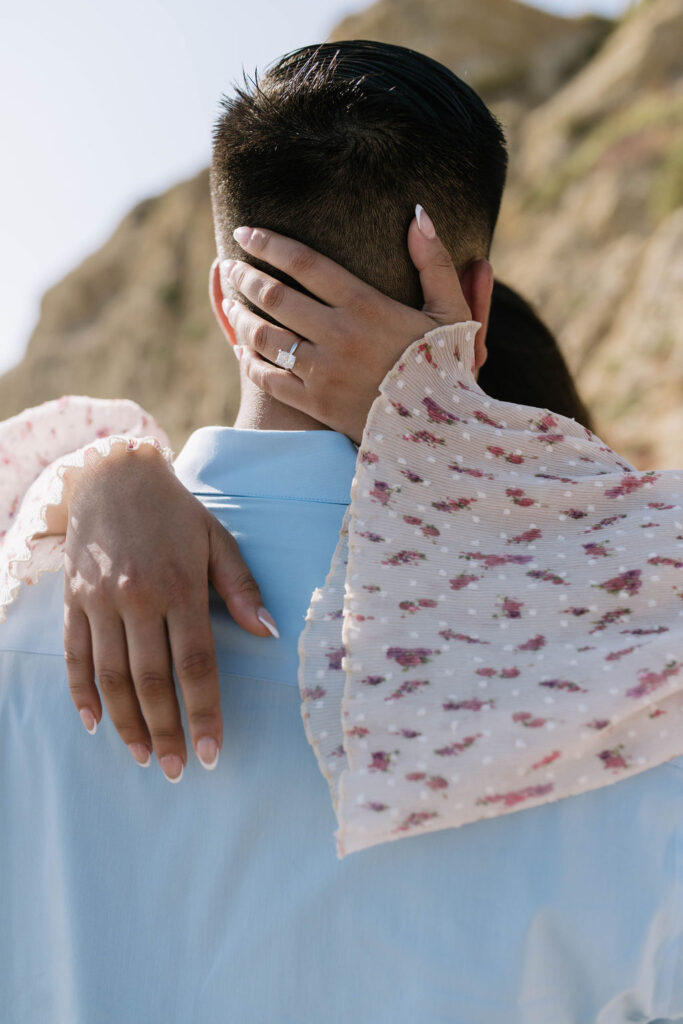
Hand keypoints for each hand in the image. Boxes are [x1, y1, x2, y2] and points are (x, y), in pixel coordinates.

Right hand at [62, 443, 278, 780]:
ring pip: (111, 676)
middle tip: (178, 770)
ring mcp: (100, 601)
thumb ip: (241, 588)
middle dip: (167, 731)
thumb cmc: (176, 513)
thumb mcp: (217, 539)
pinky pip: (74, 655)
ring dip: (127, 723)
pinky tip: (96, 724)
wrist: (114, 475)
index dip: (205, 712)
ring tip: (142, 757)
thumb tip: (268, 633)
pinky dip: (82, 693)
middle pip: (152, 680)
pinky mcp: (73, 600)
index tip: (214, 752)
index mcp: (180, 586)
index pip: (196, 664)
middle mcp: (137, 598)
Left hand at [218, 205, 491, 442]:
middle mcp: (339, 336)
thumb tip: (418, 214)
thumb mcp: (451, 310)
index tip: (245, 233)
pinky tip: (243, 349)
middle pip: (275, 296)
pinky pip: (269, 379)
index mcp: (367, 306)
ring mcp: (324, 372)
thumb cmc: (447, 365)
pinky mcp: (316, 405)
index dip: (269, 244)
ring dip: (241, 317)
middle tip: (231, 266)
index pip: (304, 263)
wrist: (441, 430)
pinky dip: (250, 362)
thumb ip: (433, 262)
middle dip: (246, 277)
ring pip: (265, 337)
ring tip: (231, 303)